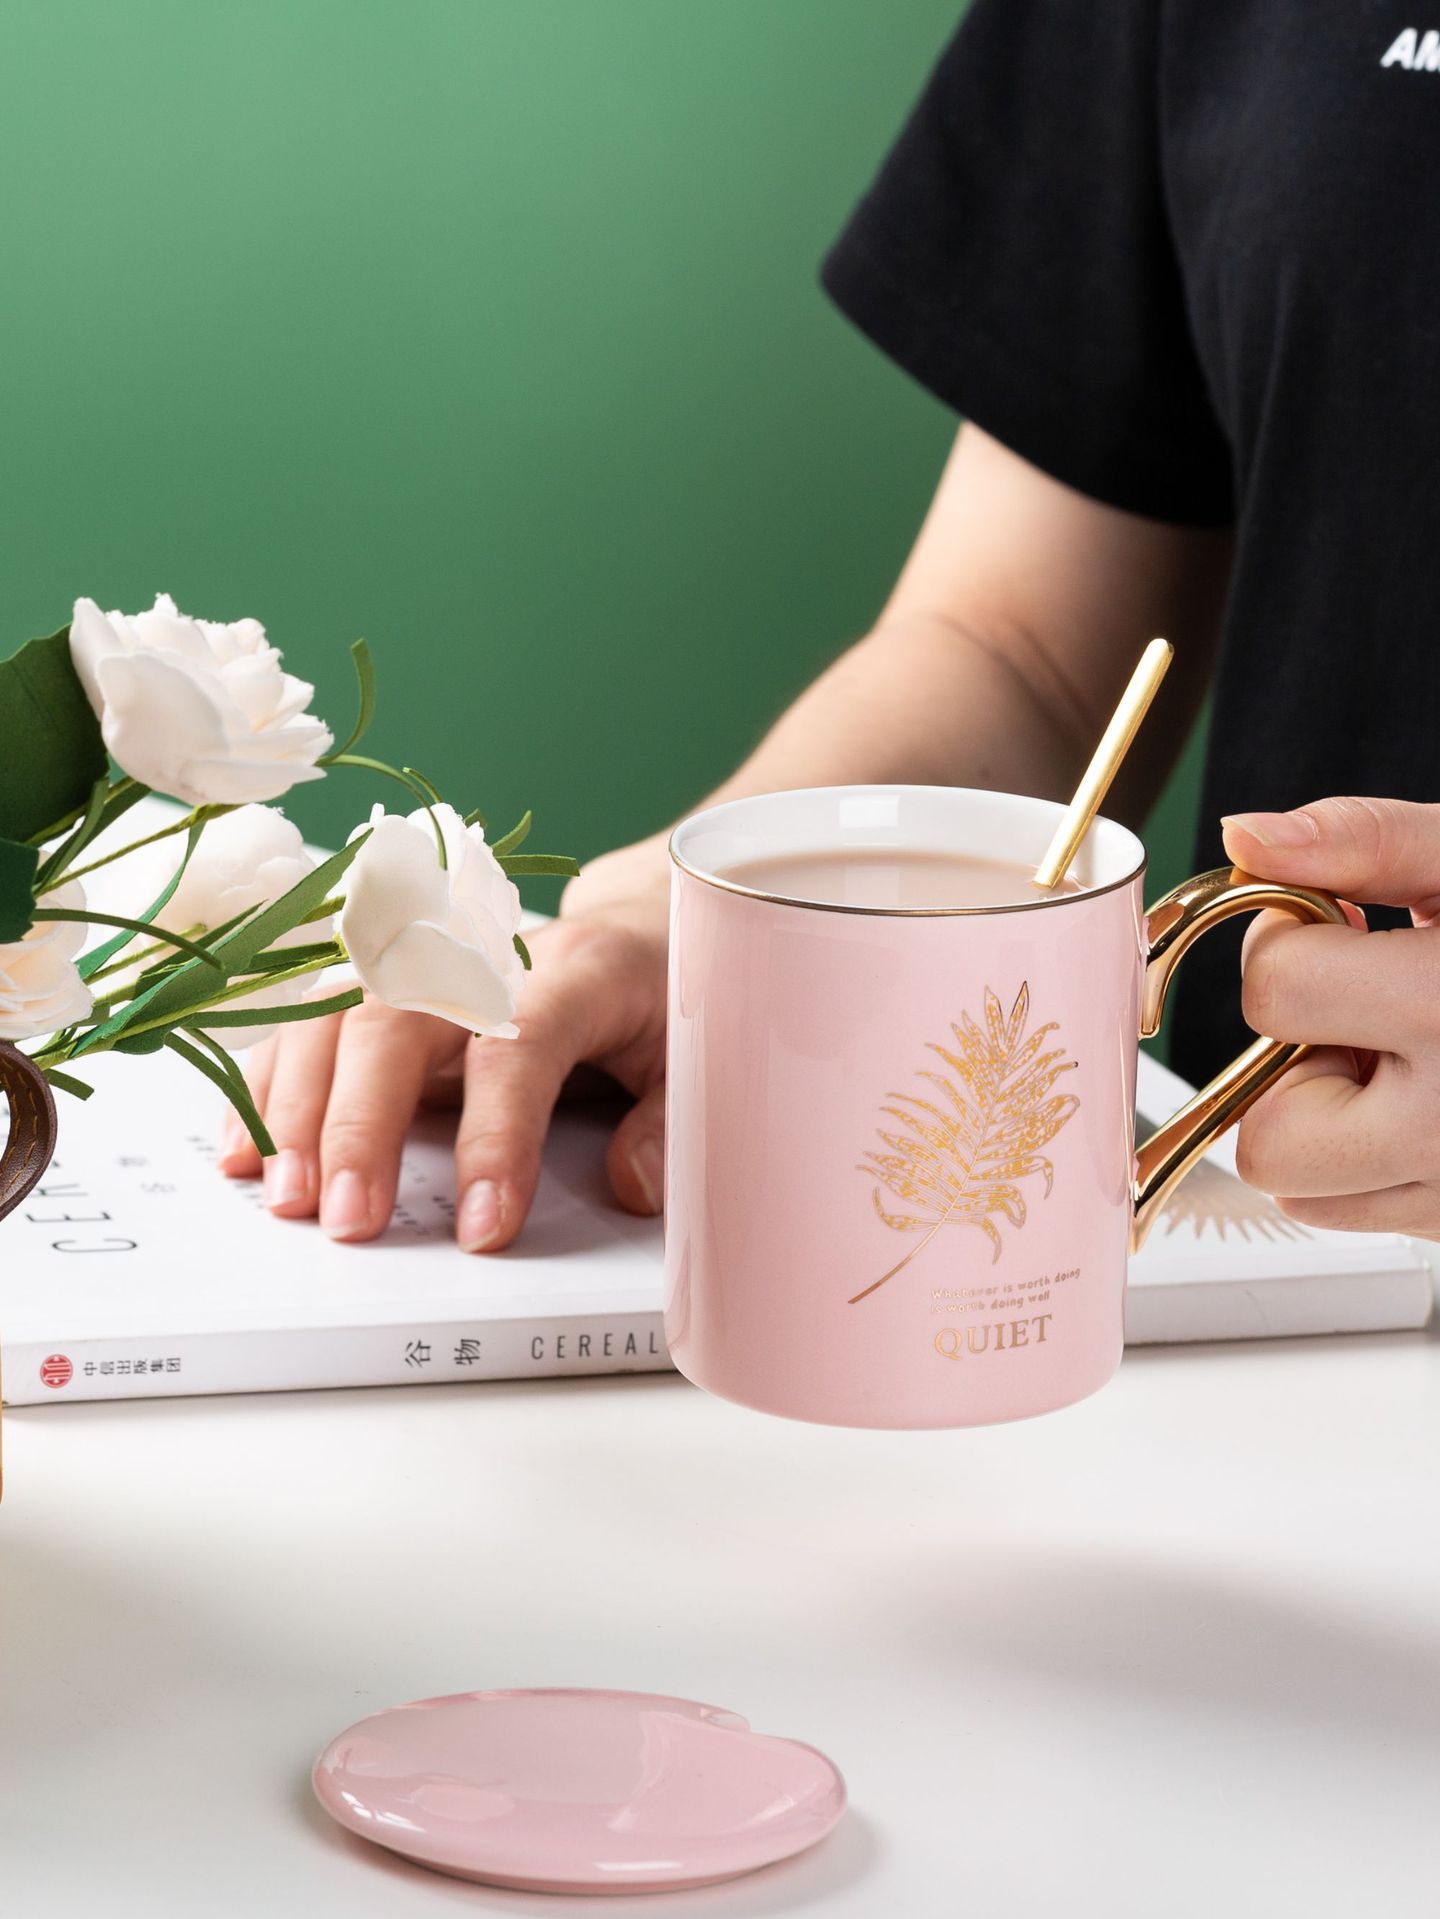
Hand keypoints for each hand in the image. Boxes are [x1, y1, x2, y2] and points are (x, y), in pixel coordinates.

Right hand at [217, 831, 671, 1248]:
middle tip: (349, 1221)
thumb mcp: (694, 1054)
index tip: (485, 1226)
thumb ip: (667, 1123)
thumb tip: (630, 1186)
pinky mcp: (383, 985)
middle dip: (364, 1123)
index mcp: (576, 967)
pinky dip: (270, 1086)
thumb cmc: (658, 994)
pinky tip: (248, 1151)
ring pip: (337, 1013)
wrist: (631, 921)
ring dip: (301, 1106)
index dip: (498, 1136)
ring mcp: (422, 960)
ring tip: (287, 1198)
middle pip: (399, 1018)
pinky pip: (308, 1023)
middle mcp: (482, 952)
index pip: (521, 1043)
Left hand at [1220, 797, 1439, 1237]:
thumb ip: (1366, 840)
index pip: (1274, 991)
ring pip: (1300, 1191)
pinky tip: (1426, 1097)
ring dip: (1319, 1120)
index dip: (1289, 940)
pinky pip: (1361, 1215)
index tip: (1344, 923)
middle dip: (1288, 1063)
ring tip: (1401, 1054)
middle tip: (1359, 1010)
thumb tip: (1247, 837)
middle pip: (1267, 1138)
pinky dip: (1366, 1162)